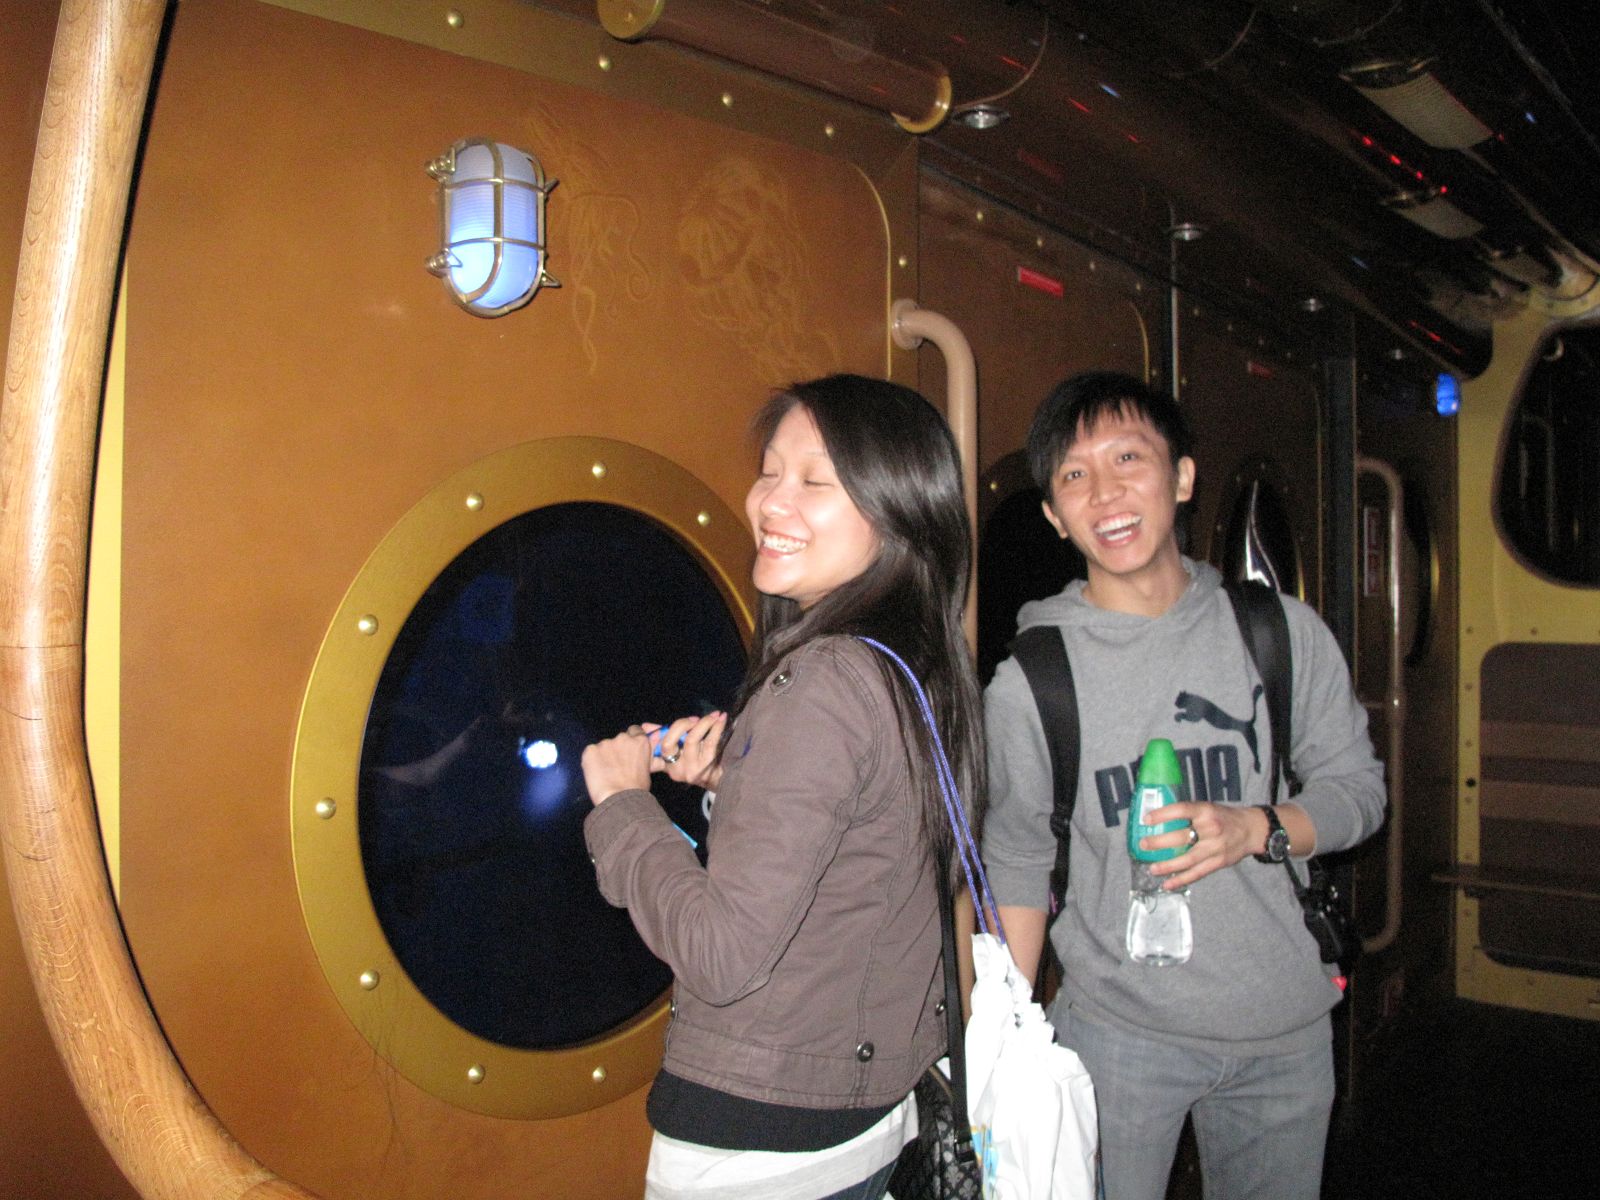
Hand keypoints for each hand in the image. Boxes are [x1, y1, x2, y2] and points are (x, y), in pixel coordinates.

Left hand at [581, 726, 654, 805]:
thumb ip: (648, 759)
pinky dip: (592, 761)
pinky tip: (596, 773)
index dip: (631, 740)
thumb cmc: (637, 789)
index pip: (635, 730)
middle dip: (617, 749)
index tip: (628, 751)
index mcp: (640, 741)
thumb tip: (655, 758)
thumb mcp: (648, 771)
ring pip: (604, 746)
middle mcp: (623, 738)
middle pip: (619, 739)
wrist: (619, 800)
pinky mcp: (590, 750)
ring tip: (606, 773)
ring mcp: (605, 743)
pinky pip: (590, 753)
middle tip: (617, 766)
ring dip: (604, 756)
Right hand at [647, 711, 726, 790]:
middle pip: (669, 743)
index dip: (660, 732)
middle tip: (695, 718)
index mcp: (666, 764)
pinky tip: (722, 719)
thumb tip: (644, 726)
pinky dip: (716, 728)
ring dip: (703, 723)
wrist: (717, 779)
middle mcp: (676, 769)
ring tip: (714, 715)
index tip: (673, 722)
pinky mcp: (706, 766)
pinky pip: (710, 743)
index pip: (657, 746)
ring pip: (691, 739)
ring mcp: (691, 769)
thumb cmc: (697, 761)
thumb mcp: (680, 751)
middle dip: (681, 725)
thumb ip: (664, 736)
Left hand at [1143, 801, 1265, 889]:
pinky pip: (1197, 873)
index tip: (1146, 819)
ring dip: (1167, 865)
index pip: (1182, 810)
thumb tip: (1160, 820)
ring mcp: (1215, 848)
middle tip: (1143, 844)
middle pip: (1181, 837)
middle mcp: (1210, 829)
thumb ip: (1189, 815)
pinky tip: (1167, 884)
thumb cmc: (1224, 818)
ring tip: (1151, 868)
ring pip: (1187, 859)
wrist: (1252, 830)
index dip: (1163, 814)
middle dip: (1159, 842)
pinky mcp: (1218, 863)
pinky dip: (1181, 880)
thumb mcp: (1208, 808)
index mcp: (1206, 811)